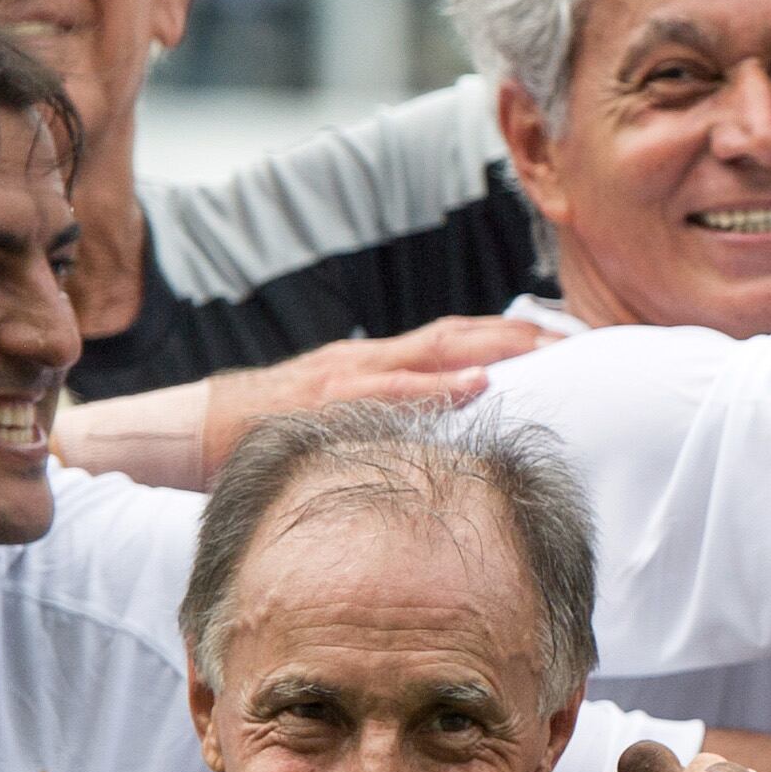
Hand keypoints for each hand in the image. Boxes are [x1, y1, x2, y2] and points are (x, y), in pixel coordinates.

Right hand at [201, 316, 551, 469]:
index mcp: (375, 361)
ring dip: (494, 349)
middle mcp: (368, 358)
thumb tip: (438, 436)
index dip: (510, 336)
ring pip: (434, 351)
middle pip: (458, 335)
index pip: (455, 339)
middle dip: (519, 336)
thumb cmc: (267, 431)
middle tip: (579, 339)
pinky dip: (437, 386)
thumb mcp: (337, 417)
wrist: (191, 429)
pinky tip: (476, 385)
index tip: (564, 340)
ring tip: (547, 350)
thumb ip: (384, 420)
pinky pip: (392, 391)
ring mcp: (348, 374)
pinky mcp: (328, 400)